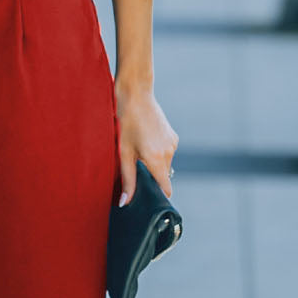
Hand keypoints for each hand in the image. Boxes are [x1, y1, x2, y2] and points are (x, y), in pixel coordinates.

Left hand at [114, 83, 177, 203]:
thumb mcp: (123, 153)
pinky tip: (145, 142)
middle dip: (152, 177)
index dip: (158, 196)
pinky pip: (167, 153)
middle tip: (135, 168)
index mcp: (157, 158)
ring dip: (154, 164)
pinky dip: (158, 153)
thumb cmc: (126, 122)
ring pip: (165, 164)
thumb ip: (127, 179)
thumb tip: (126, 202)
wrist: (136, 95)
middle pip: (163, 176)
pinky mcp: (173, 136)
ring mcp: (173, 143)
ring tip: (139, 150)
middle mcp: (169, 152)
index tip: (149, 199)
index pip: (165, 187)